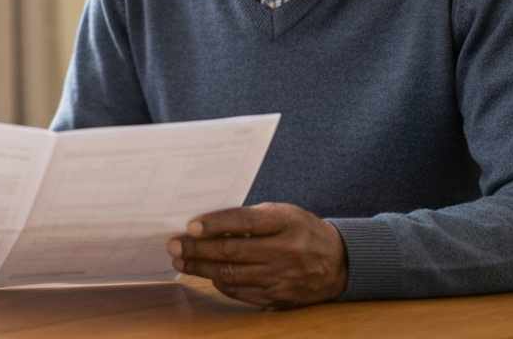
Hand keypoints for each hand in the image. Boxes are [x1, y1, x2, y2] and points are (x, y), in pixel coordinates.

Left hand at [167, 202, 346, 308]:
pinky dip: (220, 283)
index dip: (215, 224)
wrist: (339, 263)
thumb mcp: (283, 213)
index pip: (244, 222)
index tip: (190, 225)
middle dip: (198, 249)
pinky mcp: (278, 298)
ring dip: (201, 268)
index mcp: (286, 223)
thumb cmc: (302, 231)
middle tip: (173, 245)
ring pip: (232, 274)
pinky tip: (208, 274)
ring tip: (181, 260)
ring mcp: (281, 278)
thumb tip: (208, 224)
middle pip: (232, 251)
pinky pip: (241, 292)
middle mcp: (284, 251)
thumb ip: (250, 218)